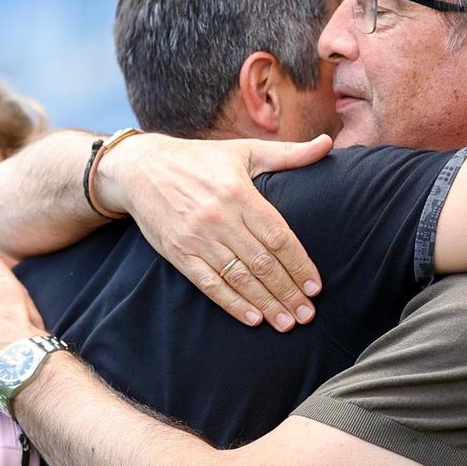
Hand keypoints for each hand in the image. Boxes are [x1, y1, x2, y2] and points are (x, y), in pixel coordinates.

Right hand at [95, 132, 330, 331]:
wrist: (140, 169)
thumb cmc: (199, 160)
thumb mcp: (244, 151)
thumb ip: (288, 154)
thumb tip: (326, 143)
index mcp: (239, 192)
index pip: (277, 236)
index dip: (299, 264)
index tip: (315, 287)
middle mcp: (219, 217)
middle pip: (262, 262)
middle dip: (287, 291)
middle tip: (307, 314)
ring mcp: (197, 238)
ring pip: (239, 277)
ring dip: (265, 303)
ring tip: (286, 323)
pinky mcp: (178, 253)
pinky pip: (209, 284)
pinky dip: (231, 303)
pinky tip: (252, 318)